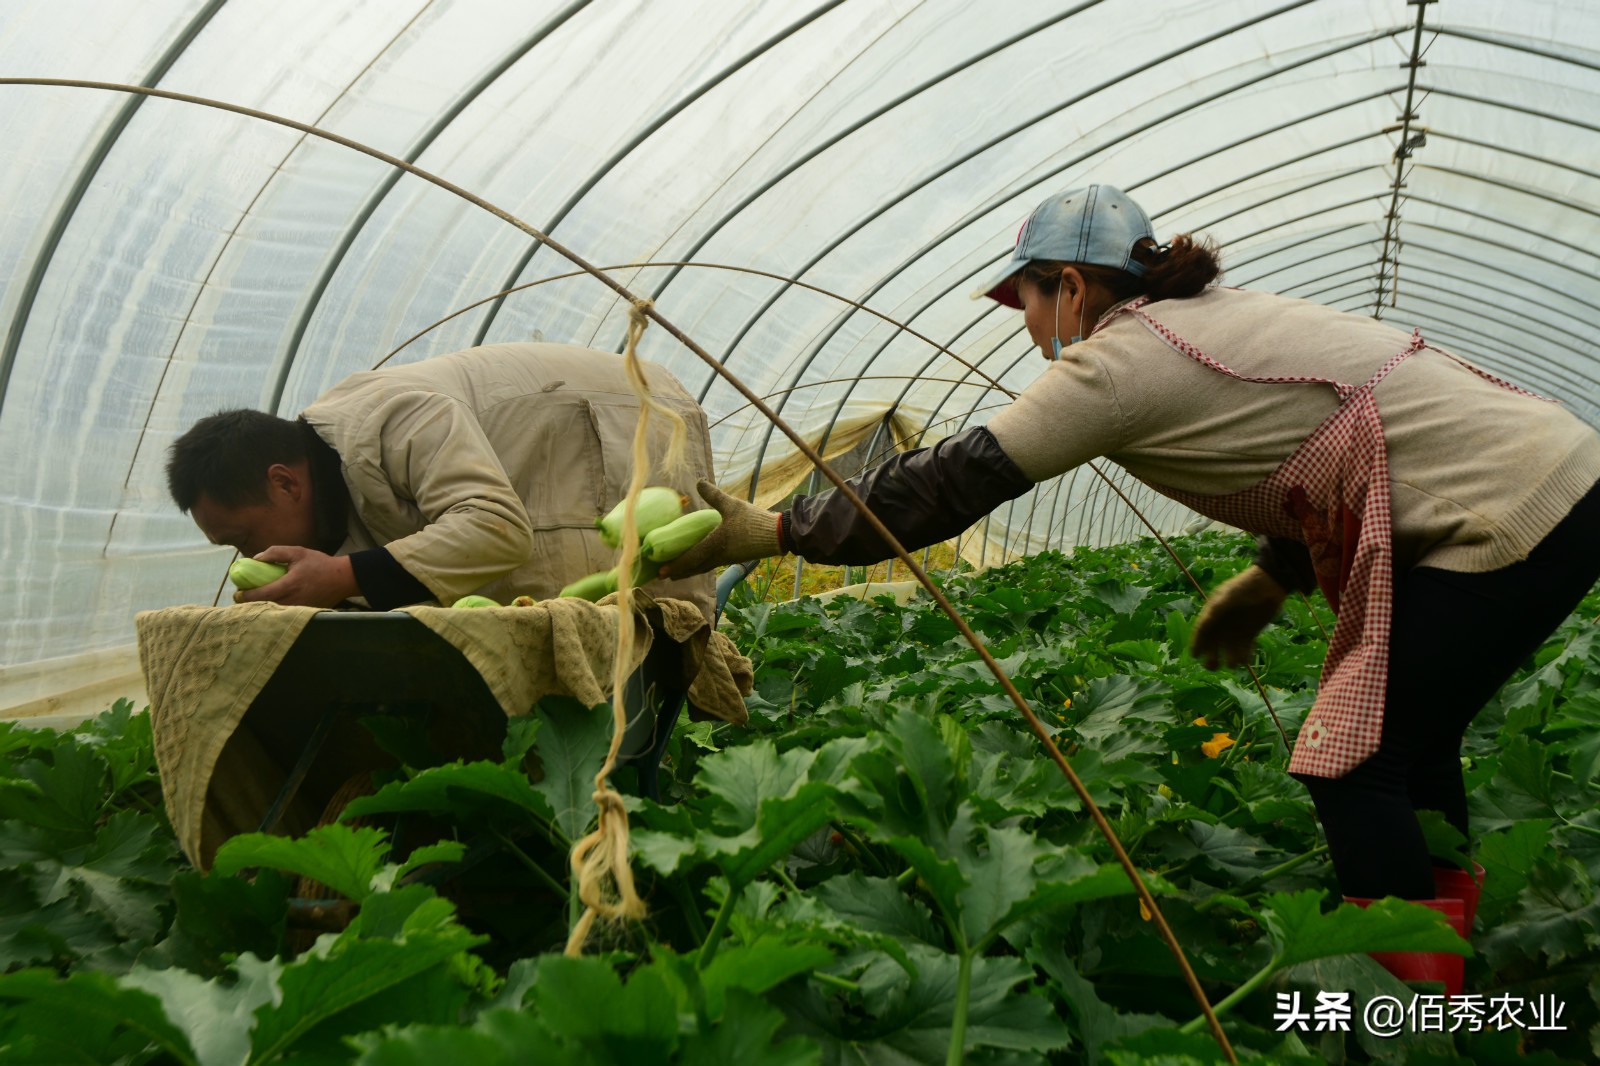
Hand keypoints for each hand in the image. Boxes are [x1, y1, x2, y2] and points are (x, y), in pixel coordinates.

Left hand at [233, 546, 358, 607]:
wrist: (343, 578)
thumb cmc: (320, 563)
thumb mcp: (298, 552)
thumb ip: (276, 552)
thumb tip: (256, 558)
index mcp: (289, 585)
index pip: (260, 594)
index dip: (245, 596)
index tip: (237, 593)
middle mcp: (292, 600)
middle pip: (264, 606)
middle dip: (249, 604)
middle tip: (241, 599)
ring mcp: (299, 608)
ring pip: (273, 612)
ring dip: (261, 608)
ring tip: (253, 602)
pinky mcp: (304, 612)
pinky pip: (284, 613)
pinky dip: (274, 610)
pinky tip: (270, 605)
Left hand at [658, 479, 783, 578]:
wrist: (777, 535)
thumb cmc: (753, 521)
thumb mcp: (732, 505)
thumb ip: (714, 495)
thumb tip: (698, 481)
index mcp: (715, 545)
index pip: (690, 559)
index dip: (675, 566)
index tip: (661, 572)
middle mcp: (718, 556)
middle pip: (694, 568)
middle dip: (678, 572)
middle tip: (663, 575)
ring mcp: (726, 559)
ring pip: (703, 568)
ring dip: (689, 570)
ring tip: (678, 573)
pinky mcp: (733, 558)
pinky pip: (711, 564)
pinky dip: (701, 566)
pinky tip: (700, 562)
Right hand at [1190, 565, 1287, 669]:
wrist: (1269, 585)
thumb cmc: (1244, 588)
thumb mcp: (1227, 596)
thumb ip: (1214, 611)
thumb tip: (1201, 626)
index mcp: (1212, 613)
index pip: (1201, 631)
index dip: (1196, 643)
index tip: (1195, 655)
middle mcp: (1222, 625)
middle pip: (1212, 646)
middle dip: (1211, 658)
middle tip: (1213, 665)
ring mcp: (1236, 631)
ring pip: (1228, 651)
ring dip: (1230, 659)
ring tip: (1234, 662)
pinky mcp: (1250, 635)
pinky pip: (1244, 650)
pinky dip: (1245, 657)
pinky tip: (1247, 658)